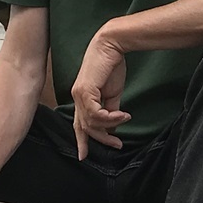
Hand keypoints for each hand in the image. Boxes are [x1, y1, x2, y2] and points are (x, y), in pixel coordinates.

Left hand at [71, 30, 130, 156]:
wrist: (111, 46)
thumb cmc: (112, 66)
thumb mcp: (113, 93)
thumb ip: (111, 110)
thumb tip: (113, 126)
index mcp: (81, 98)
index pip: (78, 124)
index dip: (81, 141)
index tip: (84, 156)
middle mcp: (77, 98)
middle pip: (85, 128)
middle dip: (101, 139)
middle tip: (117, 144)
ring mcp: (78, 94)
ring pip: (90, 123)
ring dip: (109, 126)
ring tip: (125, 118)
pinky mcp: (84, 90)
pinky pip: (95, 114)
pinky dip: (110, 118)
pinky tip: (122, 115)